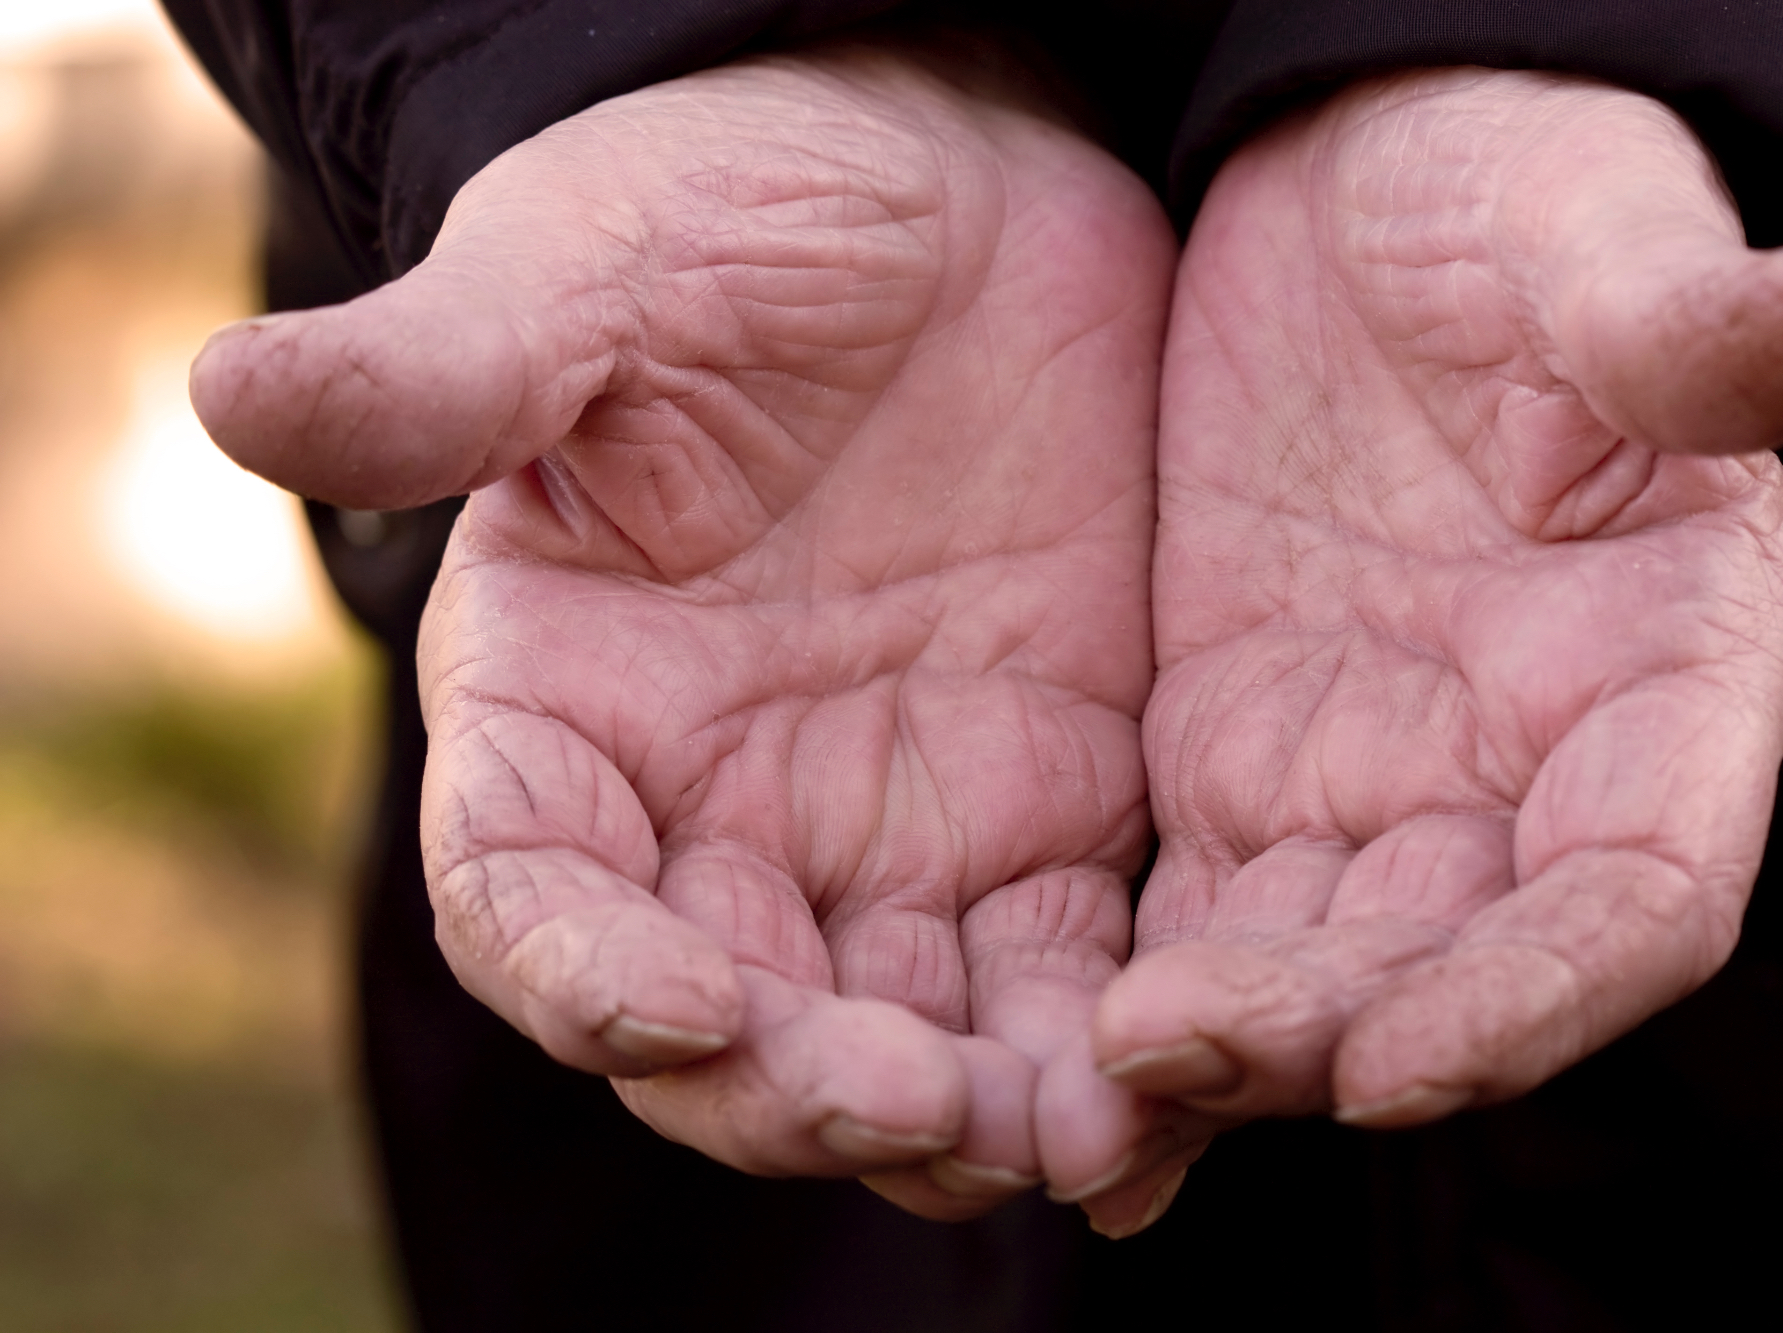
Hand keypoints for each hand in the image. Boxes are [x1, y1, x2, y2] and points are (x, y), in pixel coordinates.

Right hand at [191, 46, 1175, 1215]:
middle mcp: (711, 802)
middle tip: (910, 1106)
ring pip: (898, 1036)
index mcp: (566, 705)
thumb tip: (231, 393)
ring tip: (1055, 1135)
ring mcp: (882, 824)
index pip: (531, 896)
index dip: (584, 976)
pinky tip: (1150, 1105)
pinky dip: (1094, 1054)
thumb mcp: (587, 271)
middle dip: (801, 1089)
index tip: (683, 1005)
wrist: (948, 179)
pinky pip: (1060, 971)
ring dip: (964, 1112)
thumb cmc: (728, 205)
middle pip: (724, 1021)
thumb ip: (449, 371)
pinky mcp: (1042, 808)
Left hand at [1040, 67, 1782, 1235]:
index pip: (1639, 889)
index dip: (1538, 994)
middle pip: (1456, 969)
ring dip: (1222, 1049)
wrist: (1357, 196)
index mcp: (1673, 660)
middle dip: (1330, 1039)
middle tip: (1169, 1055)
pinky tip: (1055, 1066)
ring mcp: (1380, 780)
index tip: (1401, 1065)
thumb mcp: (1584, 223)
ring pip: (1317, 972)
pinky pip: (1199, 921)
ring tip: (1089, 1089)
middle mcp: (1535, 764)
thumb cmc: (1504, 195)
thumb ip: (1677, 315)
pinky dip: (1142, 1007)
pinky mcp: (1240, 767)